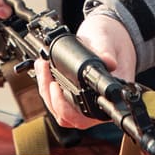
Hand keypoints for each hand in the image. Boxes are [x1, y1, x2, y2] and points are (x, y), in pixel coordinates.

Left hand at [35, 13, 135, 128]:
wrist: (110, 37)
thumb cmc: (111, 42)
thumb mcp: (107, 42)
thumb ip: (107, 52)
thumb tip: (109, 62)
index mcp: (109, 99)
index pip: (88, 116)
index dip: (68, 108)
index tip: (56, 86)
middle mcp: (96, 108)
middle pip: (68, 118)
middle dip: (51, 97)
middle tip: (46, 73)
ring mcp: (84, 106)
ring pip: (60, 113)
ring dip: (46, 91)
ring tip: (42, 66)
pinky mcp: (73, 100)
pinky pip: (57, 104)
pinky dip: (47, 88)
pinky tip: (43, 70)